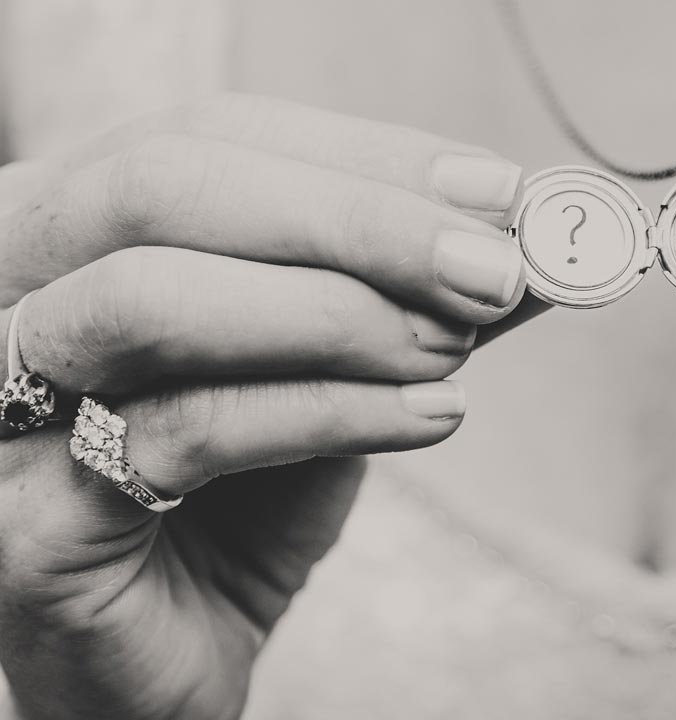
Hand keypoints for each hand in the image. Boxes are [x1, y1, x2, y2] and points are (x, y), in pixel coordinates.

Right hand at [0, 94, 535, 719]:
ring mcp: (2, 396)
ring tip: (456, 349)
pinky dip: (329, 411)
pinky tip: (432, 417)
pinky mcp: (28, 516)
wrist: (173, 646)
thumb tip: (517, 232)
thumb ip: (400, 294)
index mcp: (79, 222)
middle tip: (494, 266)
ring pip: (154, 299)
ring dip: (336, 313)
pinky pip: (183, 432)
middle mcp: (15, 283)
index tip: (498, 190)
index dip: (364, 154)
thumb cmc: (244, 490)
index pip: (216, 135)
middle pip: (167, 186)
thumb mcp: (328, 366)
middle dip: (358, 219)